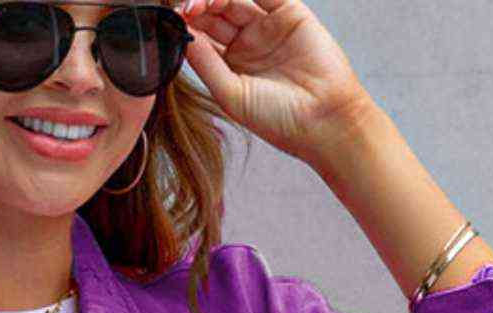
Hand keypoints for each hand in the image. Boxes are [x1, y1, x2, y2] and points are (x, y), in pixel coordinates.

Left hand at [177, 0, 377, 165]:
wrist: (322, 120)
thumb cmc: (277, 118)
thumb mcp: (230, 94)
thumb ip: (205, 63)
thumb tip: (181, 35)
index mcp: (230, 65)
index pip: (202, 36)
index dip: (186, 25)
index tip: (171, 20)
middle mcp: (248, 43)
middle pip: (215, 13)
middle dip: (197, 6)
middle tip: (184, 7)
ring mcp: (268, 26)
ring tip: (202, 3)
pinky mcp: (290, 12)